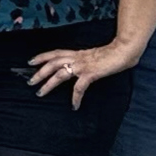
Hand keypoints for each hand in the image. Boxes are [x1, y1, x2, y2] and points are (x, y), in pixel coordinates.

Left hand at [26, 37, 141, 107]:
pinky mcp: (90, 73)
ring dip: (48, 84)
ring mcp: (83, 65)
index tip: (31, 61)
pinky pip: (79, 87)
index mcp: (78, 53)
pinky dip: (75, 97)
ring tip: (40, 93)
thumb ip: (87, 60)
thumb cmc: (114, 53)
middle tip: (30, 82)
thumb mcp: (95, 55)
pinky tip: (74, 105)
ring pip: (59, 74)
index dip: (42, 57)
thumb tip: (83, 68)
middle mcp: (77, 58)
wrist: (125, 50)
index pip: (55, 53)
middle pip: (52, 63)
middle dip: (39, 72)